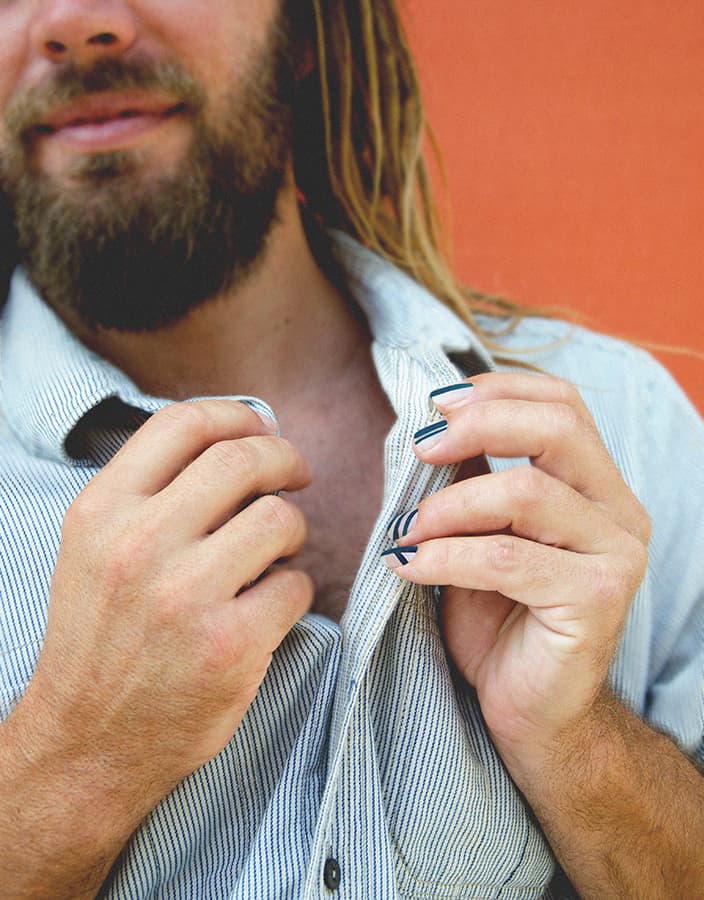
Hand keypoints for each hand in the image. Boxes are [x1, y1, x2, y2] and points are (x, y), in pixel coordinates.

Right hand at [20, 400, 311, 802]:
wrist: (88, 742)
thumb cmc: (101, 638)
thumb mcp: (96, 548)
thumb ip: (151, 490)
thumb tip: (239, 436)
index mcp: (101, 512)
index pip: (184, 423)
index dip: (239, 414)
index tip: (263, 428)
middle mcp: (138, 546)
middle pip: (244, 459)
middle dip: (285, 458)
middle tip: (297, 474)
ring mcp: (184, 597)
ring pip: (281, 518)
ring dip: (294, 529)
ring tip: (277, 551)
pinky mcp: (229, 646)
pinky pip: (297, 585)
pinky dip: (295, 589)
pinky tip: (270, 605)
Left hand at [384, 373, 650, 770]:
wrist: (530, 712)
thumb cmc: (499, 620)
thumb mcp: (479, 536)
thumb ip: (469, 482)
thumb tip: (430, 429)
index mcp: (598, 486)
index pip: (563, 404)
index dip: (497, 391)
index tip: (434, 408)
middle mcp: (620, 512)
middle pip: (558, 428)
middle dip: (477, 427)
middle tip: (419, 451)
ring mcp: (617, 555)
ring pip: (525, 493)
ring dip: (447, 507)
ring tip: (405, 532)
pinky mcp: (598, 599)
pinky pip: (507, 558)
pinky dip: (445, 556)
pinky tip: (408, 567)